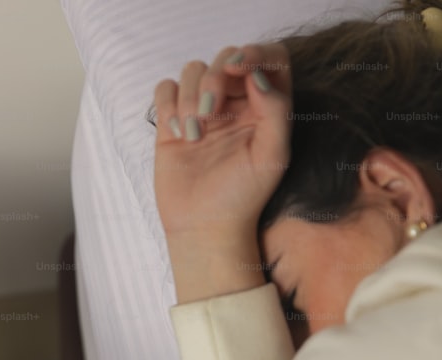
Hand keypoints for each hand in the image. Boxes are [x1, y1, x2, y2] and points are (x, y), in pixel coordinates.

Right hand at [153, 42, 292, 242]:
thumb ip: (275, 110)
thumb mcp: (273, 155)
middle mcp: (236, 103)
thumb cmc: (243, 196)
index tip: (236, 67)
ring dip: (190, 97)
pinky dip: (168, 103)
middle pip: (225, 58)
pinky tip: (177, 132)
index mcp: (266, 107)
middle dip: (215, 79)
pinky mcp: (173, 121)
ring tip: (193, 135)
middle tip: (210, 113)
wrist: (204, 226)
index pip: (268, 58)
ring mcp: (202, 110)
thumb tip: (256, 74)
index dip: (253, 51)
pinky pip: (166, 88)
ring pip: (193, 70)